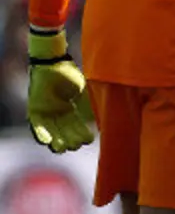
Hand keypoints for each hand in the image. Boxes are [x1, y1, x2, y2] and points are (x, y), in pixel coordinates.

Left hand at [27, 29, 94, 153]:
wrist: (55, 64)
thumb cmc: (71, 76)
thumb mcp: (84, 93)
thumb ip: (89, 107)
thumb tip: (100, 120)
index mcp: (71, 109)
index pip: (77, 126)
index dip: (82, 134)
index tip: (89, 139)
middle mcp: (58, 113)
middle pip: (65, 132)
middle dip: (71, 140)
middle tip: (76, 145)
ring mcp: (46, 113)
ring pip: (52, 132)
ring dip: (57, 141)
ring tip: (63, 148)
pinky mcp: (34, 111)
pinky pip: (37, 126)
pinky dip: (41, 134)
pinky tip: (47, 142)